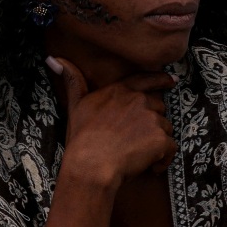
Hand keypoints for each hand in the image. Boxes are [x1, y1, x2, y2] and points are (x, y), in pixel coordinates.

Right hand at [51, 57, 175, 189]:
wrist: (91, 164)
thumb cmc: (82, 138)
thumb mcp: (75, 105)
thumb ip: (72, 80)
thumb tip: (54, 58)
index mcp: (120, 91)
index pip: (146, 79)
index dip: (161, 80)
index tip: (171, 81)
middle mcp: (139, 100)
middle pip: (159, 108)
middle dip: (152, 123)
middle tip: (135, 140)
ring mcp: (151, 118)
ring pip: (165, 129)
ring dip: (156, 142)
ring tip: (138, 155)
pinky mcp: (160, 138)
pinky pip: (170, 149)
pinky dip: (163, 160)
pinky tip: (150, 167)